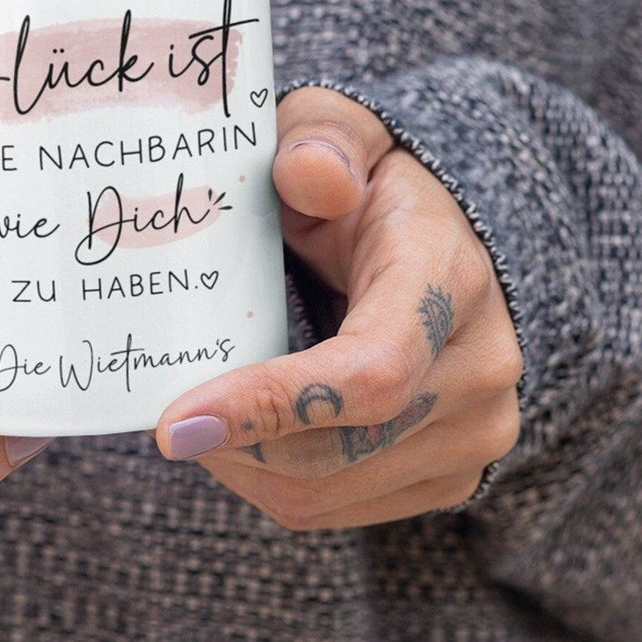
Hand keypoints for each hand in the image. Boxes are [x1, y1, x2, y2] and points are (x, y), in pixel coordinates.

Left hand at [154, 87, 522, 528]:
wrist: (452, 240)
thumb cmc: (372, 182)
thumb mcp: (343, 132)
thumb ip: (322, 140)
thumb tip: (308, 174)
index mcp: (449, 280)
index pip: (369, 372)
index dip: (270, 406)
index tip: (173, 423)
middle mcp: (479, 368)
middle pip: (337, 450)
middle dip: (233, 442)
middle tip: (162, 412)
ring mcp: (474, 433)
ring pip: (326, 493)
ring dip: (243, 467)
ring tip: (199, 415)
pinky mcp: (451, 478)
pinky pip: (337, 509)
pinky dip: (272, 482)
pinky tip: (244, 434)